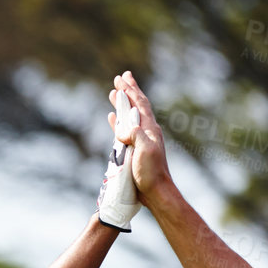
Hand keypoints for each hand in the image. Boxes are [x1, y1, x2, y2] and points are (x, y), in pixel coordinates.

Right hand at [95, 87, 138, 231]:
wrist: (156, 191)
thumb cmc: (151, 172)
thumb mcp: (145, 150)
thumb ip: (135, 134)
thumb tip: (122, 128)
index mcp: (149, 129)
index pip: (139, 103)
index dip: (131, 89)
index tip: (123, 77)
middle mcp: (146, 131)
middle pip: (135, 105)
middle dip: (128, 91)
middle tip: (120, 77)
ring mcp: (140, 140)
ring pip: (129, 116)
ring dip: (121, 104)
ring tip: (113, 94)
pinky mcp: (134, 149)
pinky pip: (124, 130)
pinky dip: (118, 121)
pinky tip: (112, 119)